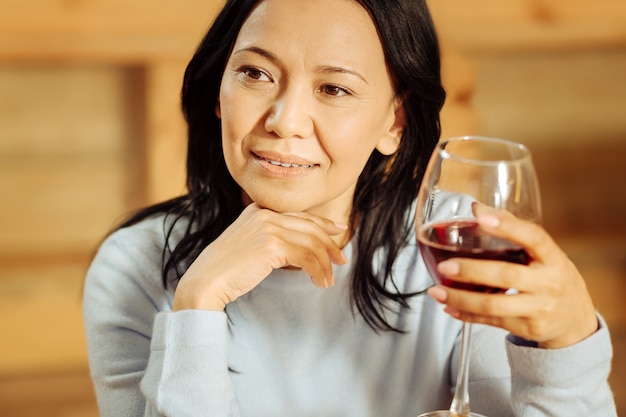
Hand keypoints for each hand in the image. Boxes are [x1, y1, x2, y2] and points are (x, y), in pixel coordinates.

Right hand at [172, 203, 347, 310]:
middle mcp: (264, 214)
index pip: (299, 215)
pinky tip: (319, 281)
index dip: (323, 223)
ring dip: (324, 263)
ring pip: (311, 243)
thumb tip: (299, 248)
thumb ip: (270, 239)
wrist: (205, 282)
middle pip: (309, 227)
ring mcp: (268, 227)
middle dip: (330, 244)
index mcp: (258, 211)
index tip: (338, 230)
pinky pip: (307, 257)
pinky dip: (317, 270)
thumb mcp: (248, 246)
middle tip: (341, 260)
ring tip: (328, 279)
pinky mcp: (272, 245)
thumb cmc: (224, 271)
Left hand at [427, 205, 597, 348]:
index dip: (508, 226)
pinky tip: (448, 306)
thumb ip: (514, 230)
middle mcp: (549, 283)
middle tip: (445, 266)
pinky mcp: (527, 327)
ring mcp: (539, 308)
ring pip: (494, 304)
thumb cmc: (552, 277)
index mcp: (553, 258)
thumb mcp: (544, 254)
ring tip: (436, 291)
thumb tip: (478, 208)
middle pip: (506, 275)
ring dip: (460, 298)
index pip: (534, 238)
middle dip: (472, 271)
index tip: (481, 217)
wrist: (575, 321)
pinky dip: (466, 314)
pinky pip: (491, 321)